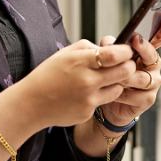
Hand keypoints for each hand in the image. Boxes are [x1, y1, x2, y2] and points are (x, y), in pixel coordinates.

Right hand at [17, 39, 135, 128]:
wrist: (31, 103)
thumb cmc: (48, 74)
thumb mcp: (65, 53)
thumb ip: (88, 47)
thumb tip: (110, 47)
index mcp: (80, 61)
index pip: (113, 54)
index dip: (125, 52)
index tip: (127, 50)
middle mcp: (86, 80)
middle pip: (124, 72)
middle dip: (129, 66)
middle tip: (127, 64)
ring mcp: (88, 99)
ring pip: (118, 89)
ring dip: (117, 83)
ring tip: (106, 79)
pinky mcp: (87, 112)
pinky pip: (103, 102)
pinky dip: (100, 96)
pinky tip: (85, 93)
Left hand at [98, 16, 160, 126]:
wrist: (107, 102)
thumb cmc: (111, 76)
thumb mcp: (109, 58)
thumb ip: (111, 48)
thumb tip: (108, 42)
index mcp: (146, 53)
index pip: (158, 40)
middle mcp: (153, 67)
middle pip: (151, 56)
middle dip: (143, 48)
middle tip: (134, 40)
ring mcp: (153, 83)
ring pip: (142, 78)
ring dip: (125, 77)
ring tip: (113, 78)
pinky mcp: (148, 99)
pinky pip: (136, 95)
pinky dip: (122, 94)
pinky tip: (113, 94)